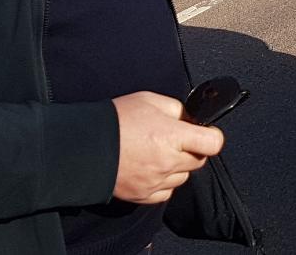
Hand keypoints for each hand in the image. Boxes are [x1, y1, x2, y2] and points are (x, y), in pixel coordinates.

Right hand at [110, 91, 225, 203]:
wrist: (83, 146)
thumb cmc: (115, 120)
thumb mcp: (149, 100)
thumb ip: (176, 109)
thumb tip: (188, 118)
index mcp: (173, 136)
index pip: (213, 143)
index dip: (211, 136)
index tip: (205, 133)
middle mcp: (168, 161)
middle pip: (199, 161)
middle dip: (192, 149)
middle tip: (174, 139)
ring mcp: (156, 181)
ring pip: (183, 177)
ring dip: (177, 167)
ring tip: (157, 153)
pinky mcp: (143, 195)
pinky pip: (166, 192)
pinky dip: (163, 182)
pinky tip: (150, 168)